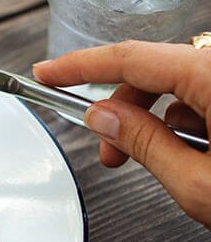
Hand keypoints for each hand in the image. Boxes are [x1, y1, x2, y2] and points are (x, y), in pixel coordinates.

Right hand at [34, 40, 210, 226]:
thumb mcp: (198, 183)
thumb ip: (146, 144)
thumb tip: (103, 118)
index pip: (131, 58)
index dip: (80, 66)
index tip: (47, 73)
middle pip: (155, 70)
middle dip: (122, 110)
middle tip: (108, 153)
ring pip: (182, 84)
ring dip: (159, 121)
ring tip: (168, 164)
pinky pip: (208, 94)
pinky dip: (191, 121)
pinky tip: (198, 155)